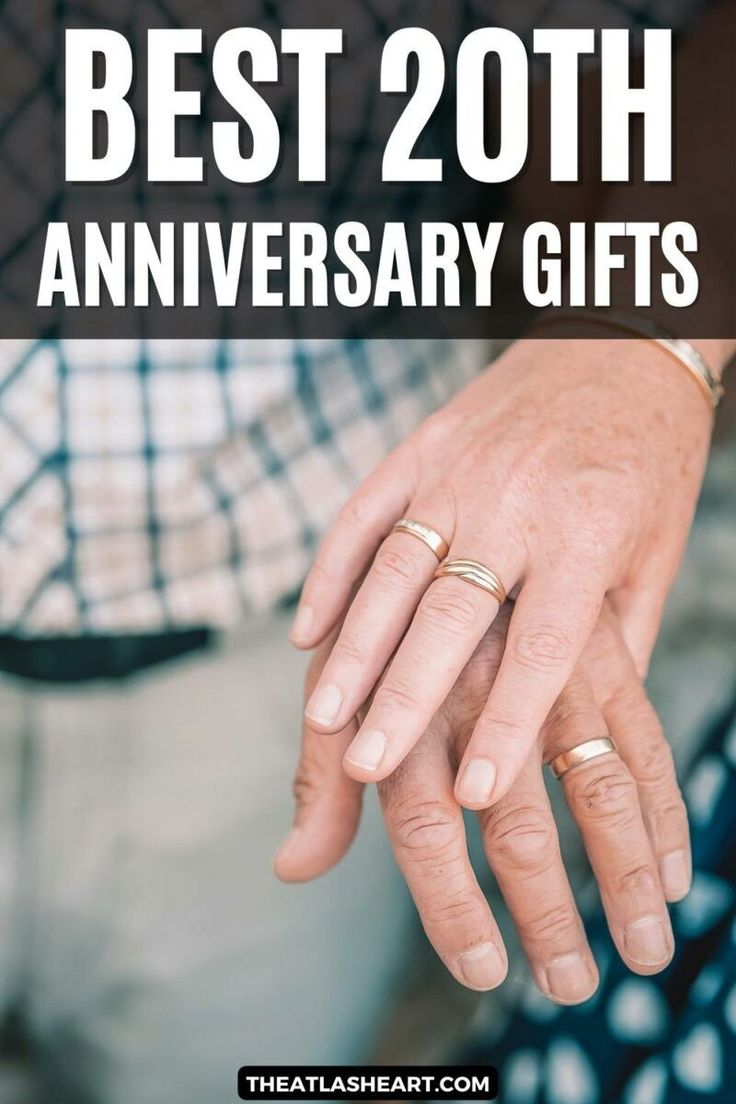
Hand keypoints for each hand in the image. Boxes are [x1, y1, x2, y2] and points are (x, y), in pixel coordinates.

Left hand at [275, 605, 689, 1000]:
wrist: (454, 516)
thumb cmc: (378, 628)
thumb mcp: (336, 691)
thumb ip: (321, 783)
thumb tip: (292, 868)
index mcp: (405, 708)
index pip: (424, 828)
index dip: (450, 905)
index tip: (482, 969)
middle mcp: (478, 692)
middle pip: (515, 822)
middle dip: (546, 912)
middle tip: (572, 984)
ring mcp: (547, 671)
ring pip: (597, 786)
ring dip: (624, 875)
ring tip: (643, 950)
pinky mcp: (599, 653)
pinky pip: (643, 740)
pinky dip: (664, 810)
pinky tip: (674, 872)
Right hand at [290, 338, 711, 808]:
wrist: (620, 341)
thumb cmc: (648, 457)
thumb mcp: (657, 550)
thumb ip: (619, 638)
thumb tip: (585, 730)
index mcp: (589, 529)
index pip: (543, 644)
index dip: (509, 721)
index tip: (477, 793)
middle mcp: (517, 499)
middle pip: (451, 612)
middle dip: (406, 696)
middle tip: (366, 767)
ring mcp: (460, 467)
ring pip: (394, 566)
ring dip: (354, 646)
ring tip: (322, 717)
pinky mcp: (423, 446)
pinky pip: (364, 512)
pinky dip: (331, 573)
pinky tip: (306, 630)